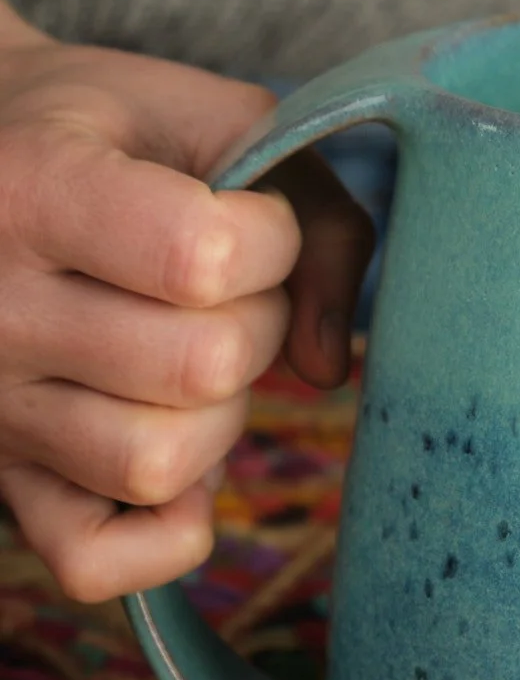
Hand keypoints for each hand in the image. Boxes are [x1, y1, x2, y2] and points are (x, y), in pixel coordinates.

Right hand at [0, 12, 372, 599]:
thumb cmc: (107, 134)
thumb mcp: (213, 118)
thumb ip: (315, 212)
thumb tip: (328, 366)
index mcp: (38, 188)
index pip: (203, 259)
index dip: (272, 241)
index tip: (250, 218)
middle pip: (199, 368)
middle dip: (256, 325)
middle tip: (224, 291)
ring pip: (156, 464)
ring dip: (218, 416)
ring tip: (189, 356)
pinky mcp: (2, 477)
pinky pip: (91, 561)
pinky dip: (163, 529)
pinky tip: (180, 454)